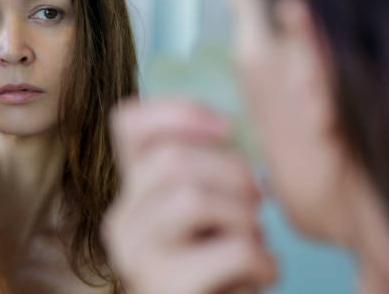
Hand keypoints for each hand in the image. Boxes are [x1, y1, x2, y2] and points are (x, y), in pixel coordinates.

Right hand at [103, 99, 276, 293]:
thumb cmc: (215, 264)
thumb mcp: (204, 210)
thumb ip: (202, 170)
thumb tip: (231, 127)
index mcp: (132, 192)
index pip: (128, 124)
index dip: (178, 112)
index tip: (227, 127)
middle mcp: (122, 221)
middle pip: (170, 160)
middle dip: (232, 171)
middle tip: (257, 198)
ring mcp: (138, 257)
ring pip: (193, 199)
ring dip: (245, 217)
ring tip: (254, 239)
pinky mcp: (168, 291)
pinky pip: (233, 250)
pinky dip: (265, 260)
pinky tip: (262, 274)